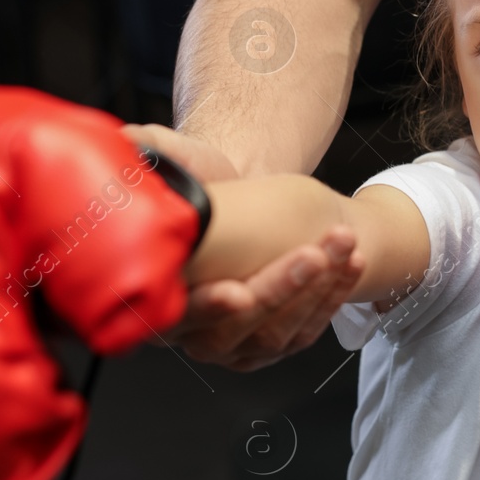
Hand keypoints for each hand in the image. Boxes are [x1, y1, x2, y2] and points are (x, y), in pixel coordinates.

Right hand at [121, 123, 365, 371]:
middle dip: (276, 292)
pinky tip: (348, 265)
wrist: (238, 205)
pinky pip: (300, 333)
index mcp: (153, 290)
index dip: (207, 305)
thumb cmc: (203, 188)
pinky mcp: (264, 342)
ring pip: (272, 334)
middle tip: (311, 256)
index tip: (236, 291)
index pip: (176, 313)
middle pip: (231, 329)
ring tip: (341, 247)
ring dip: (314, 291)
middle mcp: (187, 328)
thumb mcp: (176, 162)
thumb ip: (153, 154)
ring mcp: (228, 342)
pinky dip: (330, 299)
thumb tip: (131, 137)